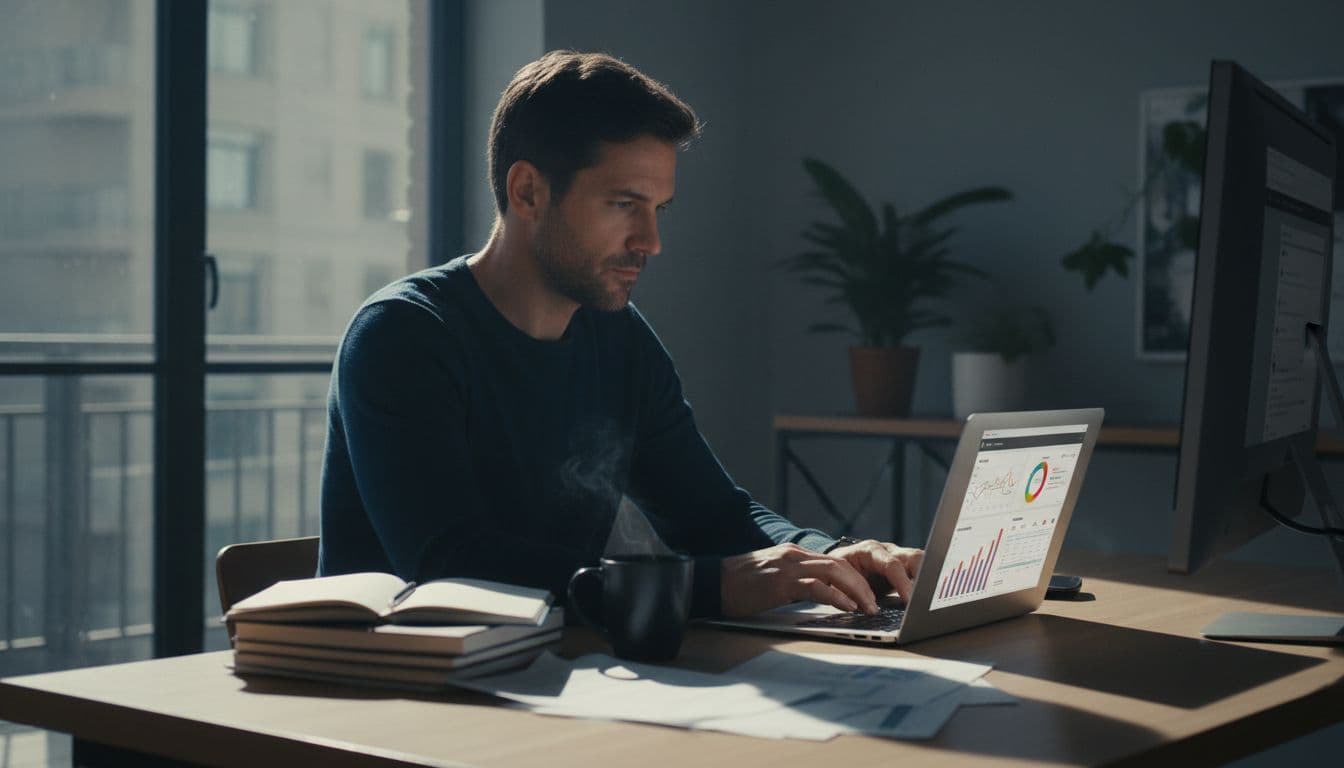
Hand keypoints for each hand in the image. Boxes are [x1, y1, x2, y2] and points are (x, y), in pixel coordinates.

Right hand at [720, 543, 880, 617]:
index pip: (833, 562)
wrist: (710, 583)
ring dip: (856, 590)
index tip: (867, 596)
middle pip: (839, 564)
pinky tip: (847, 607)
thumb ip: (794, 582)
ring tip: (867, 608)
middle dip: (862, 584)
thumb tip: (819, 596)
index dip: (855, 578)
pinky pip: (816, 586)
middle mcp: (793, 556)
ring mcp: (787, 567)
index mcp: (793, 554)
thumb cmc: (738, 586)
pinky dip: (836, 596)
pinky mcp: (780, 582)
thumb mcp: (772, 579)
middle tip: (875, 604)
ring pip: (834, 571)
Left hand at [827, 539, 923, 602]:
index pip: (892, 565)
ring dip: (930, 579)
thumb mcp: (838, 582)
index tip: (910, 600)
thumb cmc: (837, 574)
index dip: (902, 583)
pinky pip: (922, 572)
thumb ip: (851, 593)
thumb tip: (868, 609)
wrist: (836, 565)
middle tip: (928, 597)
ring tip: (934, 597)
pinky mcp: (906, 568)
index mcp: (870, 551)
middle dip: (924, 575)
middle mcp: (888, 551)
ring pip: (923, 562)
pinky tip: (932, 597)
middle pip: (915, 557)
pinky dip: (928, 584)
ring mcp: (899, 558)